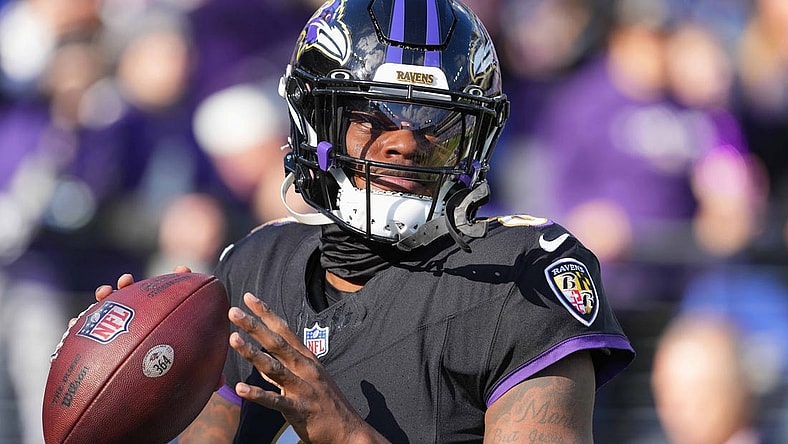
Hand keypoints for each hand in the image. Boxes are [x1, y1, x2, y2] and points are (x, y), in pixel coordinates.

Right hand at [87, 266, 226, 389]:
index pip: (177, 298)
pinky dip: (83, 320)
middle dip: (137, 285)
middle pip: (143, 298)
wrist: (131, 404)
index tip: (182, 270)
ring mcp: (122, 330)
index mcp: (169, 325)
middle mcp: (145, 322)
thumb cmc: (164, 387)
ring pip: (116, 307)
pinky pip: (89, 328)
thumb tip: (222, 382)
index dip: (180, 281)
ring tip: (107, 290)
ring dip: (110, 295)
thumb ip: (201, 377)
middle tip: (133, 279)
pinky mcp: (100, 342)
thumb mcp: (183, 379)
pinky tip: (78, 319)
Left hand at [229, 293, 387, 443]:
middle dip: (254, 326)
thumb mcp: (308, 378)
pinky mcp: (298, 410)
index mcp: (306, 358)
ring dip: (252, 352)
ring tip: (233, 339)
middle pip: (276, 343)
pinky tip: (240, 388)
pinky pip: (275, 401)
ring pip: (273, 367)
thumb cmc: (326, 402)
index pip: (283, 330)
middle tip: (233, 311)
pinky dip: (257, 394)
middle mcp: (304, 368)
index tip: (249, 297)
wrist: (348, 430)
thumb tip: (259, 358)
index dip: (266, 313)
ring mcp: (302, 388)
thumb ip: (281, 368)